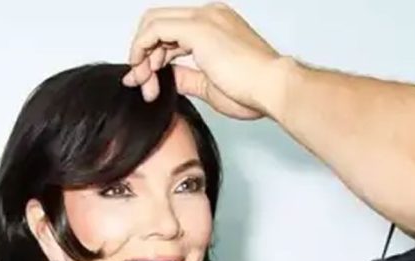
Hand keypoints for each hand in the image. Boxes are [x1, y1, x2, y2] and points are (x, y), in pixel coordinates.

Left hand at [123, 3, 282, 119]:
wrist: (273, 88)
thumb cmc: (253, 91)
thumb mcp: (208, 85)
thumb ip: (185, 77)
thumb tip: (165, 78)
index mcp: (216, 25)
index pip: (172, 31)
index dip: (152, 55)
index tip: (145, 81)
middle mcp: (209, 15)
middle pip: (158, 23)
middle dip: (143, 54)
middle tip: (141, 84)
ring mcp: (204, 18)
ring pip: (153, 24)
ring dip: (141, 55)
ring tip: (145, 85)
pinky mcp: (198, 28)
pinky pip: (154, 30)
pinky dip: (142, 49)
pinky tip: (143, 71)